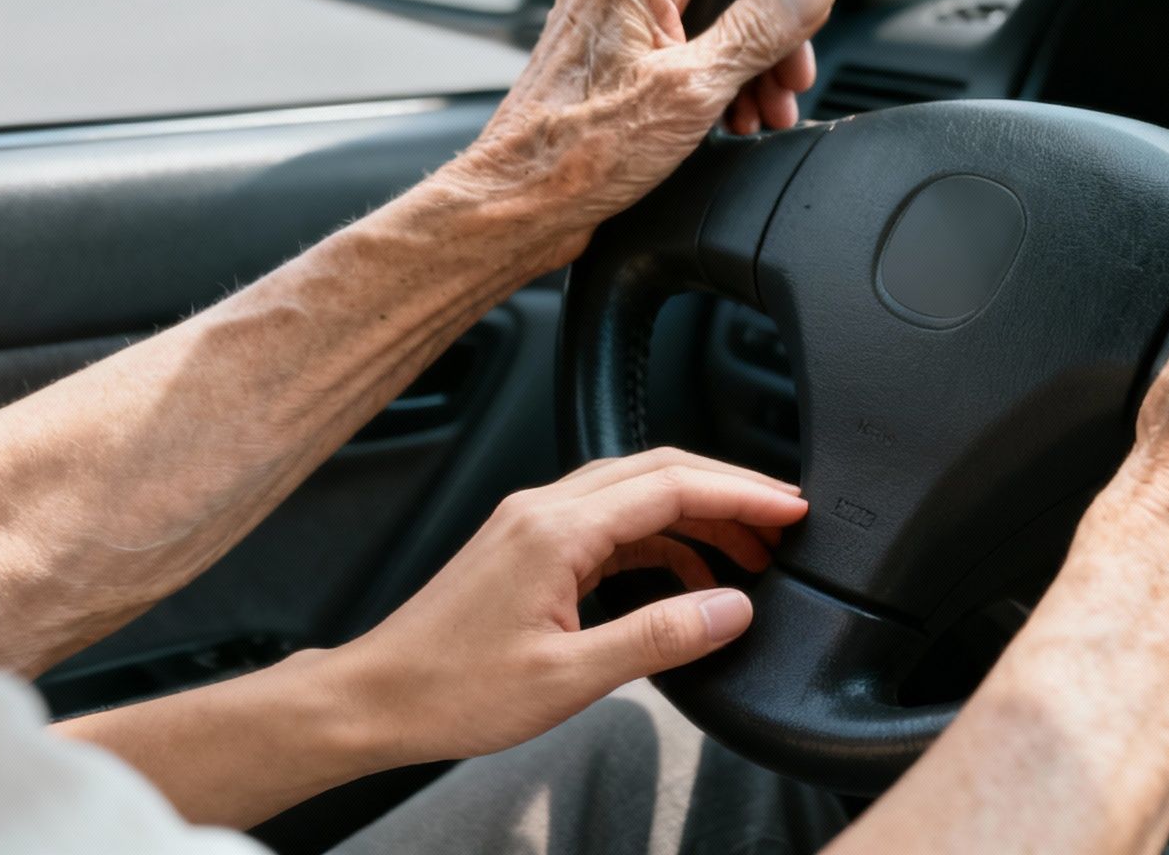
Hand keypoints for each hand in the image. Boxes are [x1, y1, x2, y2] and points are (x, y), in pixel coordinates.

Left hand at [334, 448, 807, 765]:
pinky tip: (681, 573)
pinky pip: (607, 521)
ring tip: (744, 552)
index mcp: (556, 530)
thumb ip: (659, 637)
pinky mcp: (526, 544)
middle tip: (783, 520)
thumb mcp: (570, 677)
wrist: (377, 697)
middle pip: (657, 472)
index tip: (791, 508)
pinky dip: (656, 536)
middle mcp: (543, 509)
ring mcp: (531, 522)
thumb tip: (732, 608)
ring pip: (633, 492)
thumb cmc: (452, 689)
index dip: (740, 494)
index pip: (671, 486)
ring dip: (694, 513)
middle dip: (728, 490)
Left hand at [445, 0, 835, 266]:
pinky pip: (666, 51)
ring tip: (759, 114)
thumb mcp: (695, 89)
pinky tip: (721, 120)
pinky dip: (702, 80)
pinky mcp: (595, 60)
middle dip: (765, 33)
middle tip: (789, 81)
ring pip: (694, 21)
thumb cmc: (584, 152)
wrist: (519, 204)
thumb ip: (759, 32)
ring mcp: (599, 23)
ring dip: (739, 64)